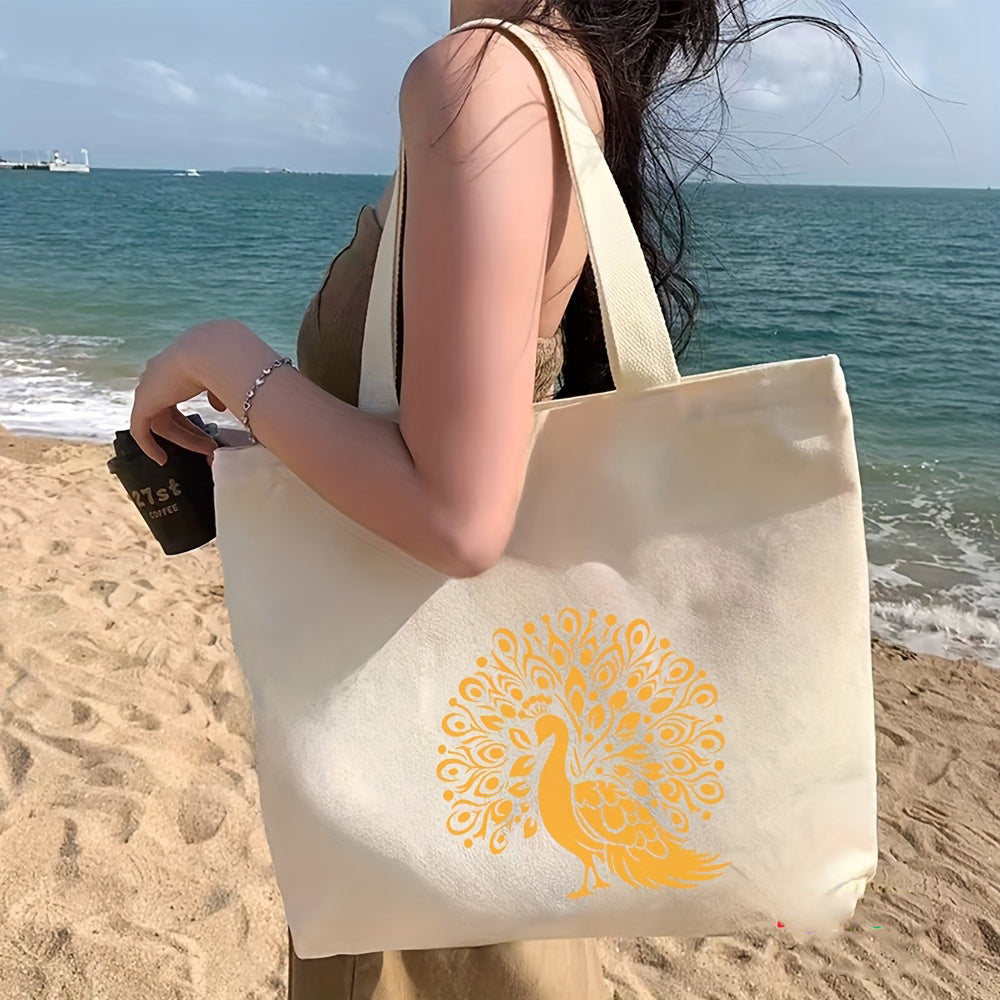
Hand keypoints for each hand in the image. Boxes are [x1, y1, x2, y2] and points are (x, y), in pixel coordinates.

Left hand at [130, 324, 226, 465]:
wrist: (214, 352)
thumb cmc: (225, 361)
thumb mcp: (223, 380)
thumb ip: (217, 394)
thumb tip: (219, 407)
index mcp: (175, 366)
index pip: (177, 397)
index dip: (190, 417)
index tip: (207, 433)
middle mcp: (159, 374)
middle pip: (170, 412)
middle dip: (192, 432)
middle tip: (211, 446)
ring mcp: (149, 387)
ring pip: (161, 422)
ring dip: (183, 440)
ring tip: (205, 452)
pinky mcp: (143, 401)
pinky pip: (140, 429)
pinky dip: (148, 445)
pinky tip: (161, 459)